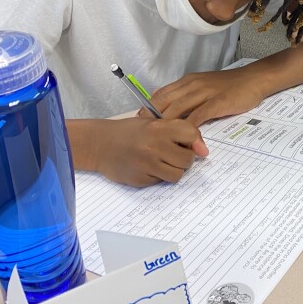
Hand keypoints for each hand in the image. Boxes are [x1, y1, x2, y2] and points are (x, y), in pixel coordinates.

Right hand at [93, 117, 207, 186]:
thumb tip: (203, 150)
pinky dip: (160, 176)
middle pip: (188, 160)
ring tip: (163, 161)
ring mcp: (147, 165)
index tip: (194, 146)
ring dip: (174, 169)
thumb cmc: (129, 131)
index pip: (192, 135)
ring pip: (178, 174)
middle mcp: (154, 146)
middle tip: (174, 153)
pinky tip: (149, 167)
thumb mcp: (152, 122)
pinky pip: (162, 181)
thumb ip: (178, 131)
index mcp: (159, 128)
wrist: (99, 144)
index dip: (195, 142)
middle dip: (184, 158)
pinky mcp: (141, 179)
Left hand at [139, 68, 268, 127]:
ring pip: (178, 109)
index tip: (141, 124)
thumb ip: (188, 95)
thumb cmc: (230, 85)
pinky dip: (189, 130)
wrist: (254, 79)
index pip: (161, 94)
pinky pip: (198, 117)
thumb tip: (171, 108)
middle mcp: (192, 85)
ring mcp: (204, 93)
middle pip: (164, 102)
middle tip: (146, 136)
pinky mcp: (217, 103)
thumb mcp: (204, 85)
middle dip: (152, 119)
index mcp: (188, 81)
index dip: (148, 109)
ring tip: (160, 141)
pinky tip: (184, 140)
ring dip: (166, 126)